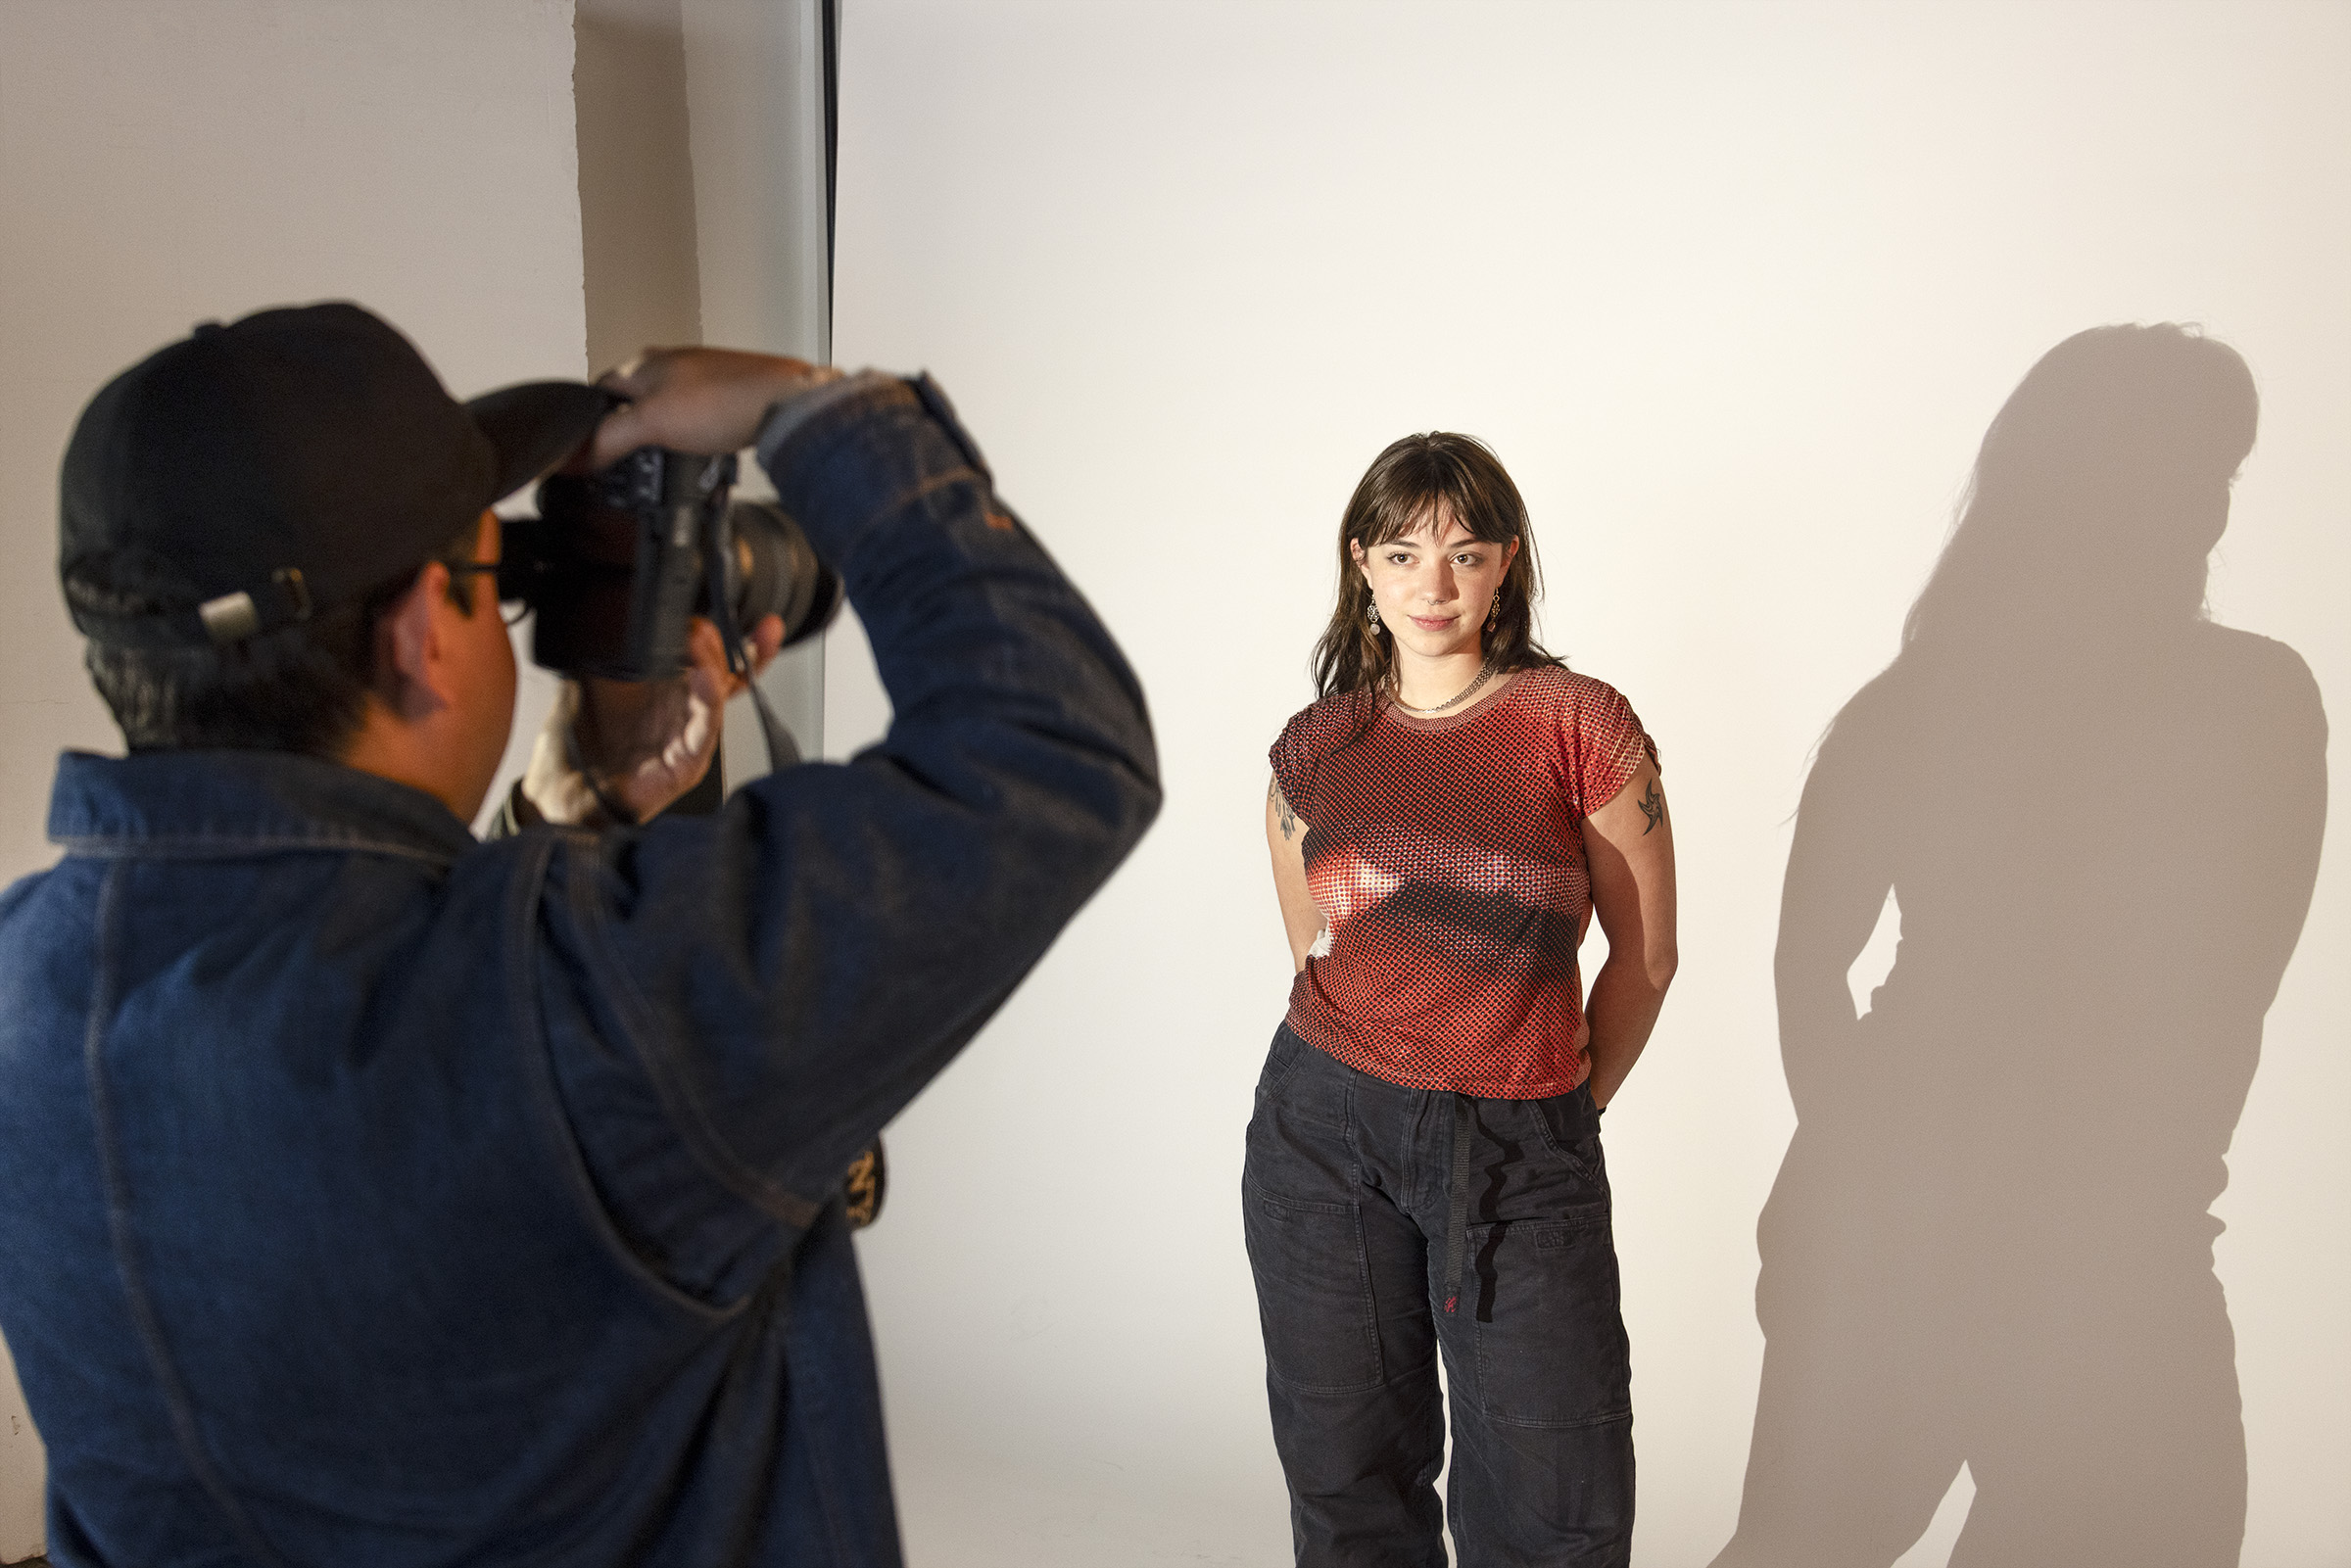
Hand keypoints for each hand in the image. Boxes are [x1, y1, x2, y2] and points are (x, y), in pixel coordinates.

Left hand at [522, 614, 786, 825]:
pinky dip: (707, 705)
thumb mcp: (594, 678)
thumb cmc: (582, 744)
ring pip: (716, 699)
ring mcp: (689, 739)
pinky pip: (704, 732)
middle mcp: (686, 713)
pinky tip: (704, 680)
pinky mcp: (685, 766)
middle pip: (729, 675)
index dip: (738, 635)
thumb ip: (613, 646)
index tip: (750, 613)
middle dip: (730, 644)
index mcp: (672, 689)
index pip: (716, 658)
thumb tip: (614, 603)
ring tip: (702, 640)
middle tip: (707, 620)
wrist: (564, 791)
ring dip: (714, 667)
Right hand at [587, 347, 826, 467]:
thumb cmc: (729, 400)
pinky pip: (698, 418)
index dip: (591, 423)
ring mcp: (703, 378)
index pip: (600, 391)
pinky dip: (692, 437)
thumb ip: (610, 437)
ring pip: (667, 409)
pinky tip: (700, 451)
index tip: (588, 450)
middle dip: (629, 431)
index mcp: (646, 362)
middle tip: (629, 461)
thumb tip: (577, 455)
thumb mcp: (653, 422)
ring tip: (665, 460)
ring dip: (662, 434)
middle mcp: (673, 364)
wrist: (787, 403)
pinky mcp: (728, 395)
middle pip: (634, 401)